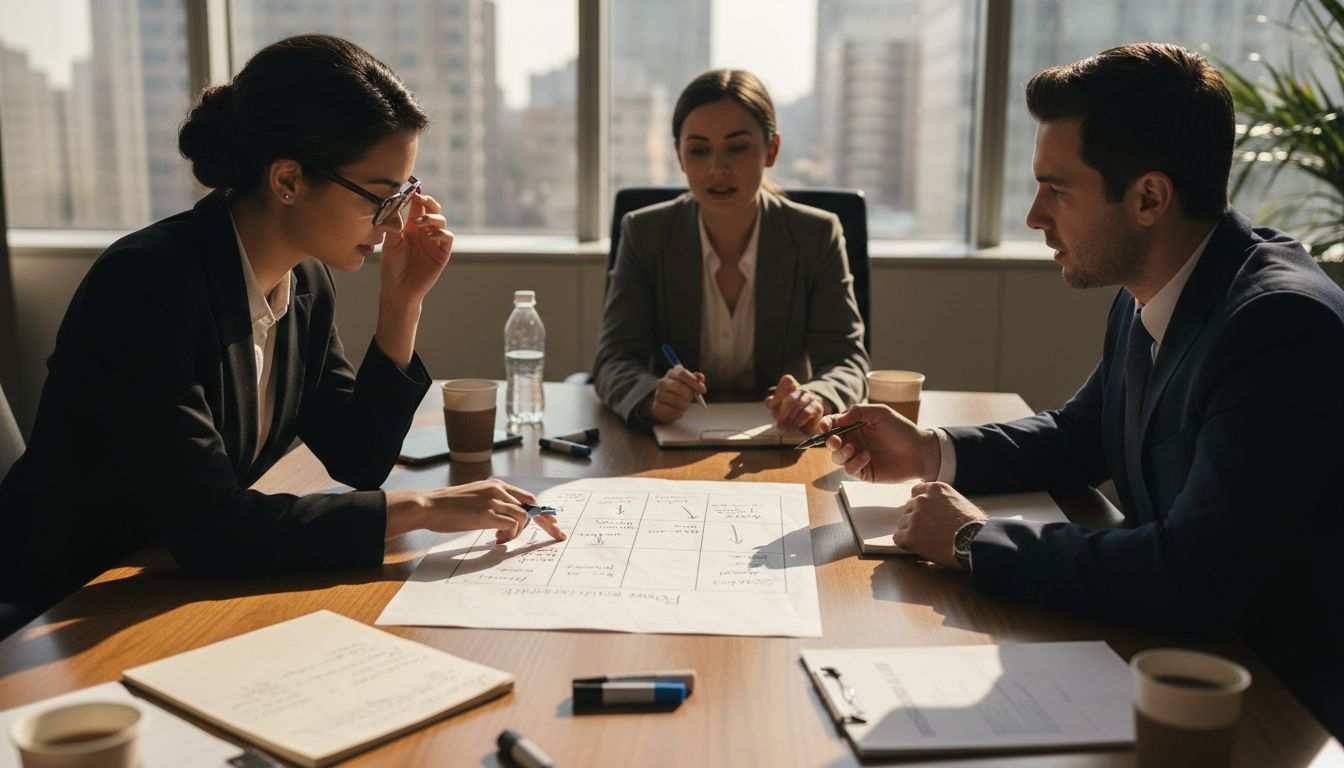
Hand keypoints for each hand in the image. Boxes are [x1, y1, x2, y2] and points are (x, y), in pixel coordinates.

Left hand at [378, 190, 452, 306]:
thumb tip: (394, 202)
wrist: (398, 289)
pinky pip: (448, 237)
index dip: (417, 197)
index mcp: (412, 227)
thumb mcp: (389, 242)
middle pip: (433, 209)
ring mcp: (434, 242)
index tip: (411, 192)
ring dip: (432, 218)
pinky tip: (429, 235)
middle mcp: (425, 232)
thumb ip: (393, 224)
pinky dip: (441, 232)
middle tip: (419, 199)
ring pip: (442, 220)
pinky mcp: (442, 254)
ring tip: (419, 224)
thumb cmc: (391, 267)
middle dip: (429, 202)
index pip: (418, 207)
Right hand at [385, 479, 565, 544]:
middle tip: (556, 535)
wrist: (429, 506)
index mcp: (496, 485)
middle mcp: (498, 490)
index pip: (527, 497)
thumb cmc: (449, 507)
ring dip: (517, 532)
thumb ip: (493, 505)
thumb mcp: (476, 499)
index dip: (543, 511)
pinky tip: (498, 539)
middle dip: (546, 522)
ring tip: (501, 538)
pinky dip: (510, 535)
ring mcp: (493, 500)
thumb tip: (507, 523)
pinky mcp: (486, 514)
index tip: (554, 523)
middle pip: (533, 505)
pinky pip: (511, 525)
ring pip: (523, 517)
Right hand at [641, 366, 706, 422]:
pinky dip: (679, 413)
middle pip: (678, 386)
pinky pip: (672, 411)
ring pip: (676, 400)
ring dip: (685, 405)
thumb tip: (700, 378)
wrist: (665, 403)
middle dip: (689, 394)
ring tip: (685, 406)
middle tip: (692, 399)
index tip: (703, 390)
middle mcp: (662, 382)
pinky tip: (679, 411)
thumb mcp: (689, 383)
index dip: (694, 382)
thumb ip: (696, 379)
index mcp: (672, 373)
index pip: (682, 374)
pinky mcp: (656, 407)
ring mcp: (658, 395)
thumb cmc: (680, 391)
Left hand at [765, 374, 827, 432]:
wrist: (808, 423)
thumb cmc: (790, 413)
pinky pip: (806, 413)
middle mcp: (802, 390)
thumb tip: (769, 400)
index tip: (773, 406)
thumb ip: (772, 403)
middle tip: (779, 424)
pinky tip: (794, 427)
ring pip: (798, 406)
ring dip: (790, 419)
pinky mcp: (817, 407)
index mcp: (792, 387)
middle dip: (783, 413)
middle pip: (790, 397)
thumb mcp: (778, 408)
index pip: (788, 380)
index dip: (779, 392)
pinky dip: (797, 422)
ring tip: (786, 427)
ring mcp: (811, 398)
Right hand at [818, 404, 940, 482]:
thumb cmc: (902, 429)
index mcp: (855, 426)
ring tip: (853, 448)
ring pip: (837, 458)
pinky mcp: (864, 472)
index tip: (824, 427)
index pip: (833, 425)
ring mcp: (858, 457)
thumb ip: (857, 411)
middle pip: (831, 443)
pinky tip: (866, 457)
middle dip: (829, 442)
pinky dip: (854, 463)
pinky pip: (850, 469)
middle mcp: (854, 441)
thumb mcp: (881, 413)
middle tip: (835, 440)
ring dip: (841, 453)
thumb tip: (838, 418)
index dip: (825, 425)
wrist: (920, 451)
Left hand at [893, 481, 986, 568]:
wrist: (976, 543)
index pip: (915, 492)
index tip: (926, 515)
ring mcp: (915, 517)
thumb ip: (942, 500)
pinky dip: (907, 544)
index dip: (920, 506)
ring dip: (912, 532)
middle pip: (907, 509)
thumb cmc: (974, 527)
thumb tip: (933, 507)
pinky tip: (920, 547)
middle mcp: (922, 499)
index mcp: (935, 489)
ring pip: (902, 524)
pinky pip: (898, 538)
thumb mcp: (959, 502)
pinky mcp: (910, 535)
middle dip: (916, 519)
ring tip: (929, 541)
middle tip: (929, 531)